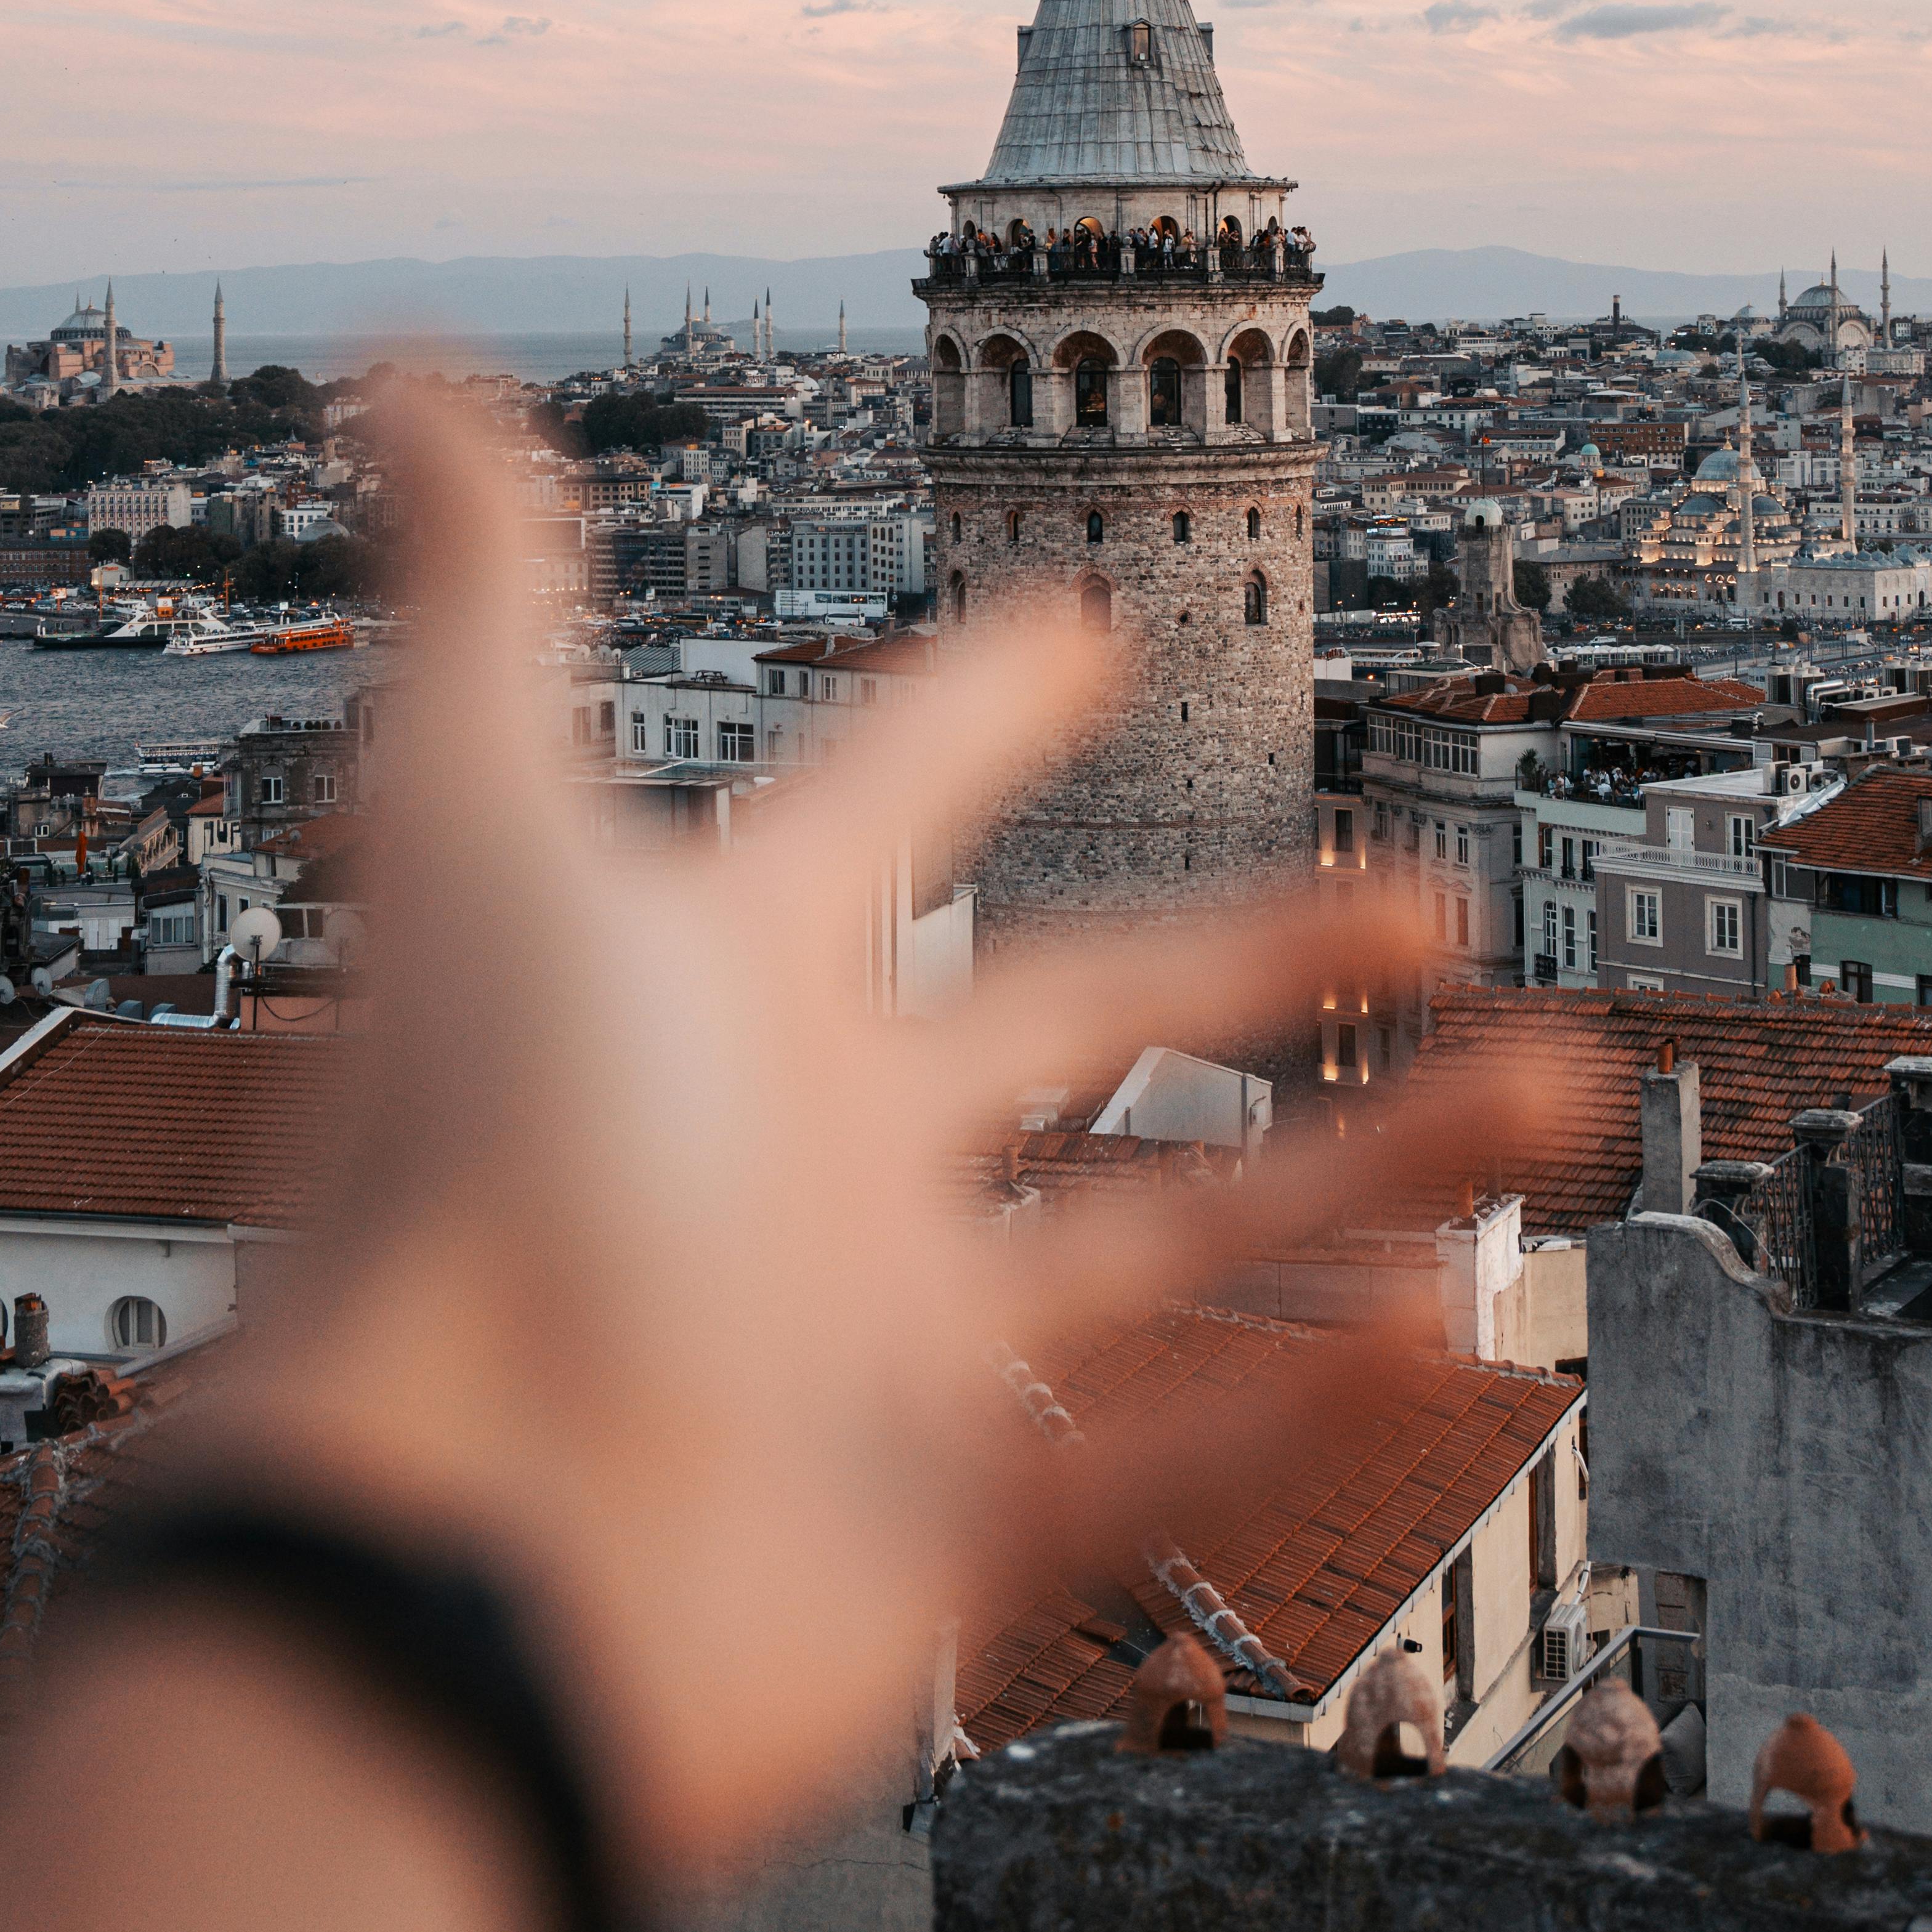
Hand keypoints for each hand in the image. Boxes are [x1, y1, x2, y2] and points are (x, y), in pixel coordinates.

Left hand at [204, 397, 1470, 1885]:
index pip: (886, 800)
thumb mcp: (476, 829)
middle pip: (1089, 1014)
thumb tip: (381, 349)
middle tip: (1438, 897)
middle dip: (1268, 948)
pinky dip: (1297, 1403)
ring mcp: (879, 1355)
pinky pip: (1155, 1462)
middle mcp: (807, 1157)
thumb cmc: (465, 1186)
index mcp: (720, 984)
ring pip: (1175, 1238)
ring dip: (1366, 1166)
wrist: (436, 1582)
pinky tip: (1443, 1332)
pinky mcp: (931, 1547)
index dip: (980, 706)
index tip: (1080, 628)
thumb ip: (477, 594)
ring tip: (1550, 1092)